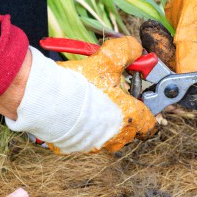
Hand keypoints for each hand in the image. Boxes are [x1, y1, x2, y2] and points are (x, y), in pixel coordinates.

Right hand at [4, 36, 156, 153]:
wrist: (45, 99)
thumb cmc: (80, 82)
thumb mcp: (108, 58)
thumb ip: (127, 51)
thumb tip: (135, 48)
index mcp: (130, 118)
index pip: (150, 123)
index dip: (147, 110)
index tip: (139, 100)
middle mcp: (116, 137)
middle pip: (128, 130)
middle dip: (123, 114)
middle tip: (111, 96)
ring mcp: (95, 145)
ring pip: (106, 136)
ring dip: (102, 122)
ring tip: (90, 103)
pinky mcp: (74, 148)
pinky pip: (83, 139)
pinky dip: (81, 128)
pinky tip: (72, 113)